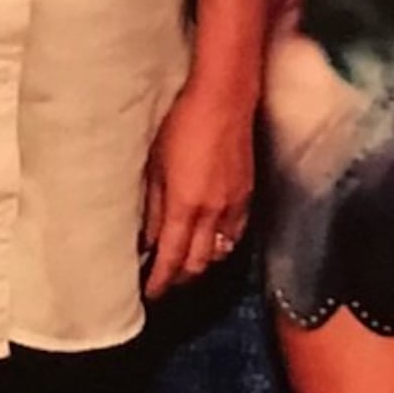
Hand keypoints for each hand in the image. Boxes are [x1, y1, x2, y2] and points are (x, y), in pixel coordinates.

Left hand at [140, 77, 255, 300]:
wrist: (224, 98)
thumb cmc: (181, 123)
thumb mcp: (155, 164)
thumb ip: (151, 205)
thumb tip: (145, 238)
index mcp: (184, 207)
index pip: (171, 258)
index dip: (160, 280)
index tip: (148, 293)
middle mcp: (212, 214)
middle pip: (197, 263)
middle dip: (179, 278)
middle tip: (163, 281)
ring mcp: (234, 206)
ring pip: (219, 253)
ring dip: (201, 264)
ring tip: (185, 265)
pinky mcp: (248, 195)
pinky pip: (236, 235)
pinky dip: (222, 247)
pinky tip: (212, 243)